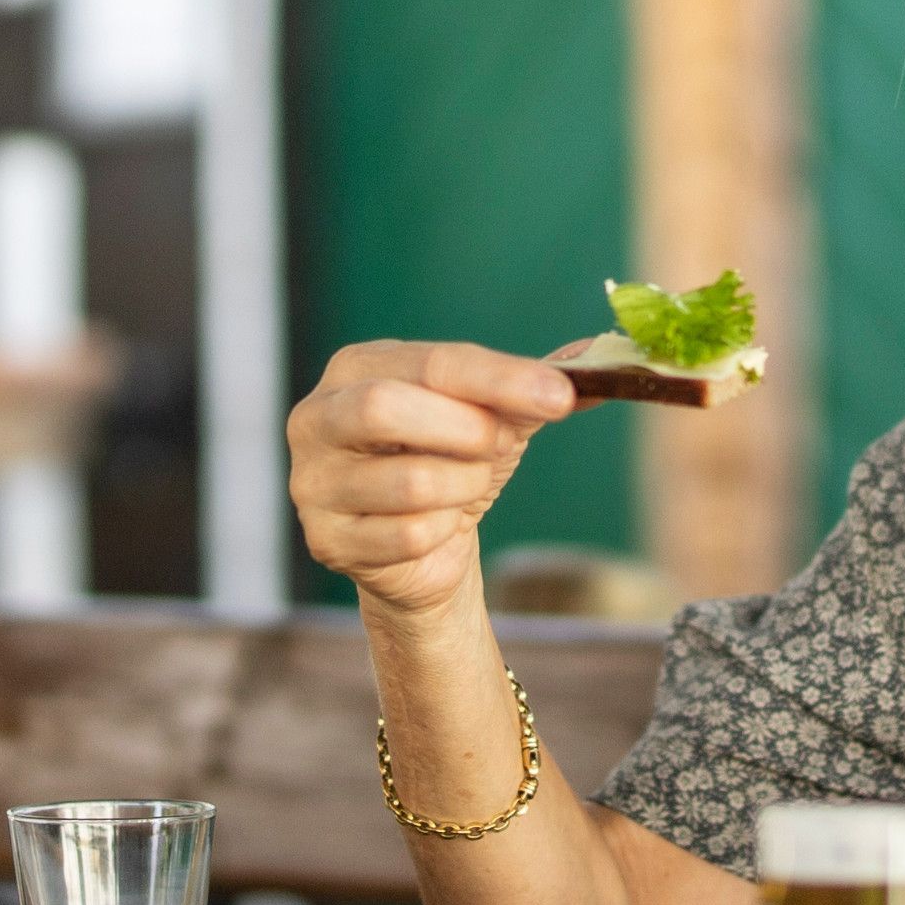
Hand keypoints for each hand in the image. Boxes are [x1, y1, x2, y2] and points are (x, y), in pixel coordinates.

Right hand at [291, 339, 579, 618]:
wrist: (421, 548)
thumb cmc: (450, 461)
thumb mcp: (492, 415)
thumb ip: (532, 385)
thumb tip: (592, 355)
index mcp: (355, 366)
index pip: (431, 362)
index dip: (500, 379)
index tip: (559, 396)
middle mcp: (316, 417)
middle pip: (385, 406)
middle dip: (464, 430)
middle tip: (498, 444)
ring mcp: (312, 482)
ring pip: (409, 482)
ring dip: (463, 487)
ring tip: (465, 486)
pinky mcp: (327, 540)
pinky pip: (409, 535)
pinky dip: (444, 531)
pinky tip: (438, 526)